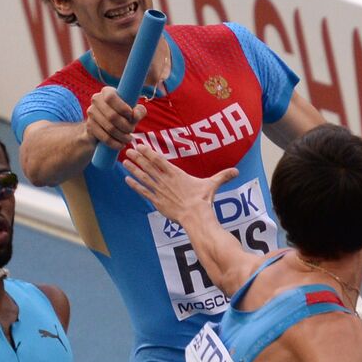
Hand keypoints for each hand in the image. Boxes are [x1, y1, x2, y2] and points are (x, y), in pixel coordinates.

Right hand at [85, 86, 147, 150]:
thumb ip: (139, 111)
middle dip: (126, 126)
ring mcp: (91, 113)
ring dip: (122, 136)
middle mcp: (96, 100)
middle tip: (132, 130)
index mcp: (107, 92)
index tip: (131, 116)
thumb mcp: (134, 112)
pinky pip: (104, 137)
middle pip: (112, 116)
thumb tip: (135, 115)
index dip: (122, 108)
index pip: (111, 98)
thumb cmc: (124, 116)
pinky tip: (121, 144)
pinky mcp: (90, 126)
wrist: (107, 127)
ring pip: (109, 128)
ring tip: (128, 138)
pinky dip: (115, 143)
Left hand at [123, 143, 238, 224]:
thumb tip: (237, 171)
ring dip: (133, 169)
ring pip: (143, 177)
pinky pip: (143, 192)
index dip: (149, 151)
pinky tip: (127, 180)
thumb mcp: (212, 185)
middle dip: (137, 157)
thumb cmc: (202, 200)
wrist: (195, 216)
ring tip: (125, 162)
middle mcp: (165, 180)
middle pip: (148, 166)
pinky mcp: (157, 201)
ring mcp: (159, 191)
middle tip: (128, 150)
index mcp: (176, 173)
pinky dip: (135, 186)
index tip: (140, 145)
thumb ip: (222, 176)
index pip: (159, 159)